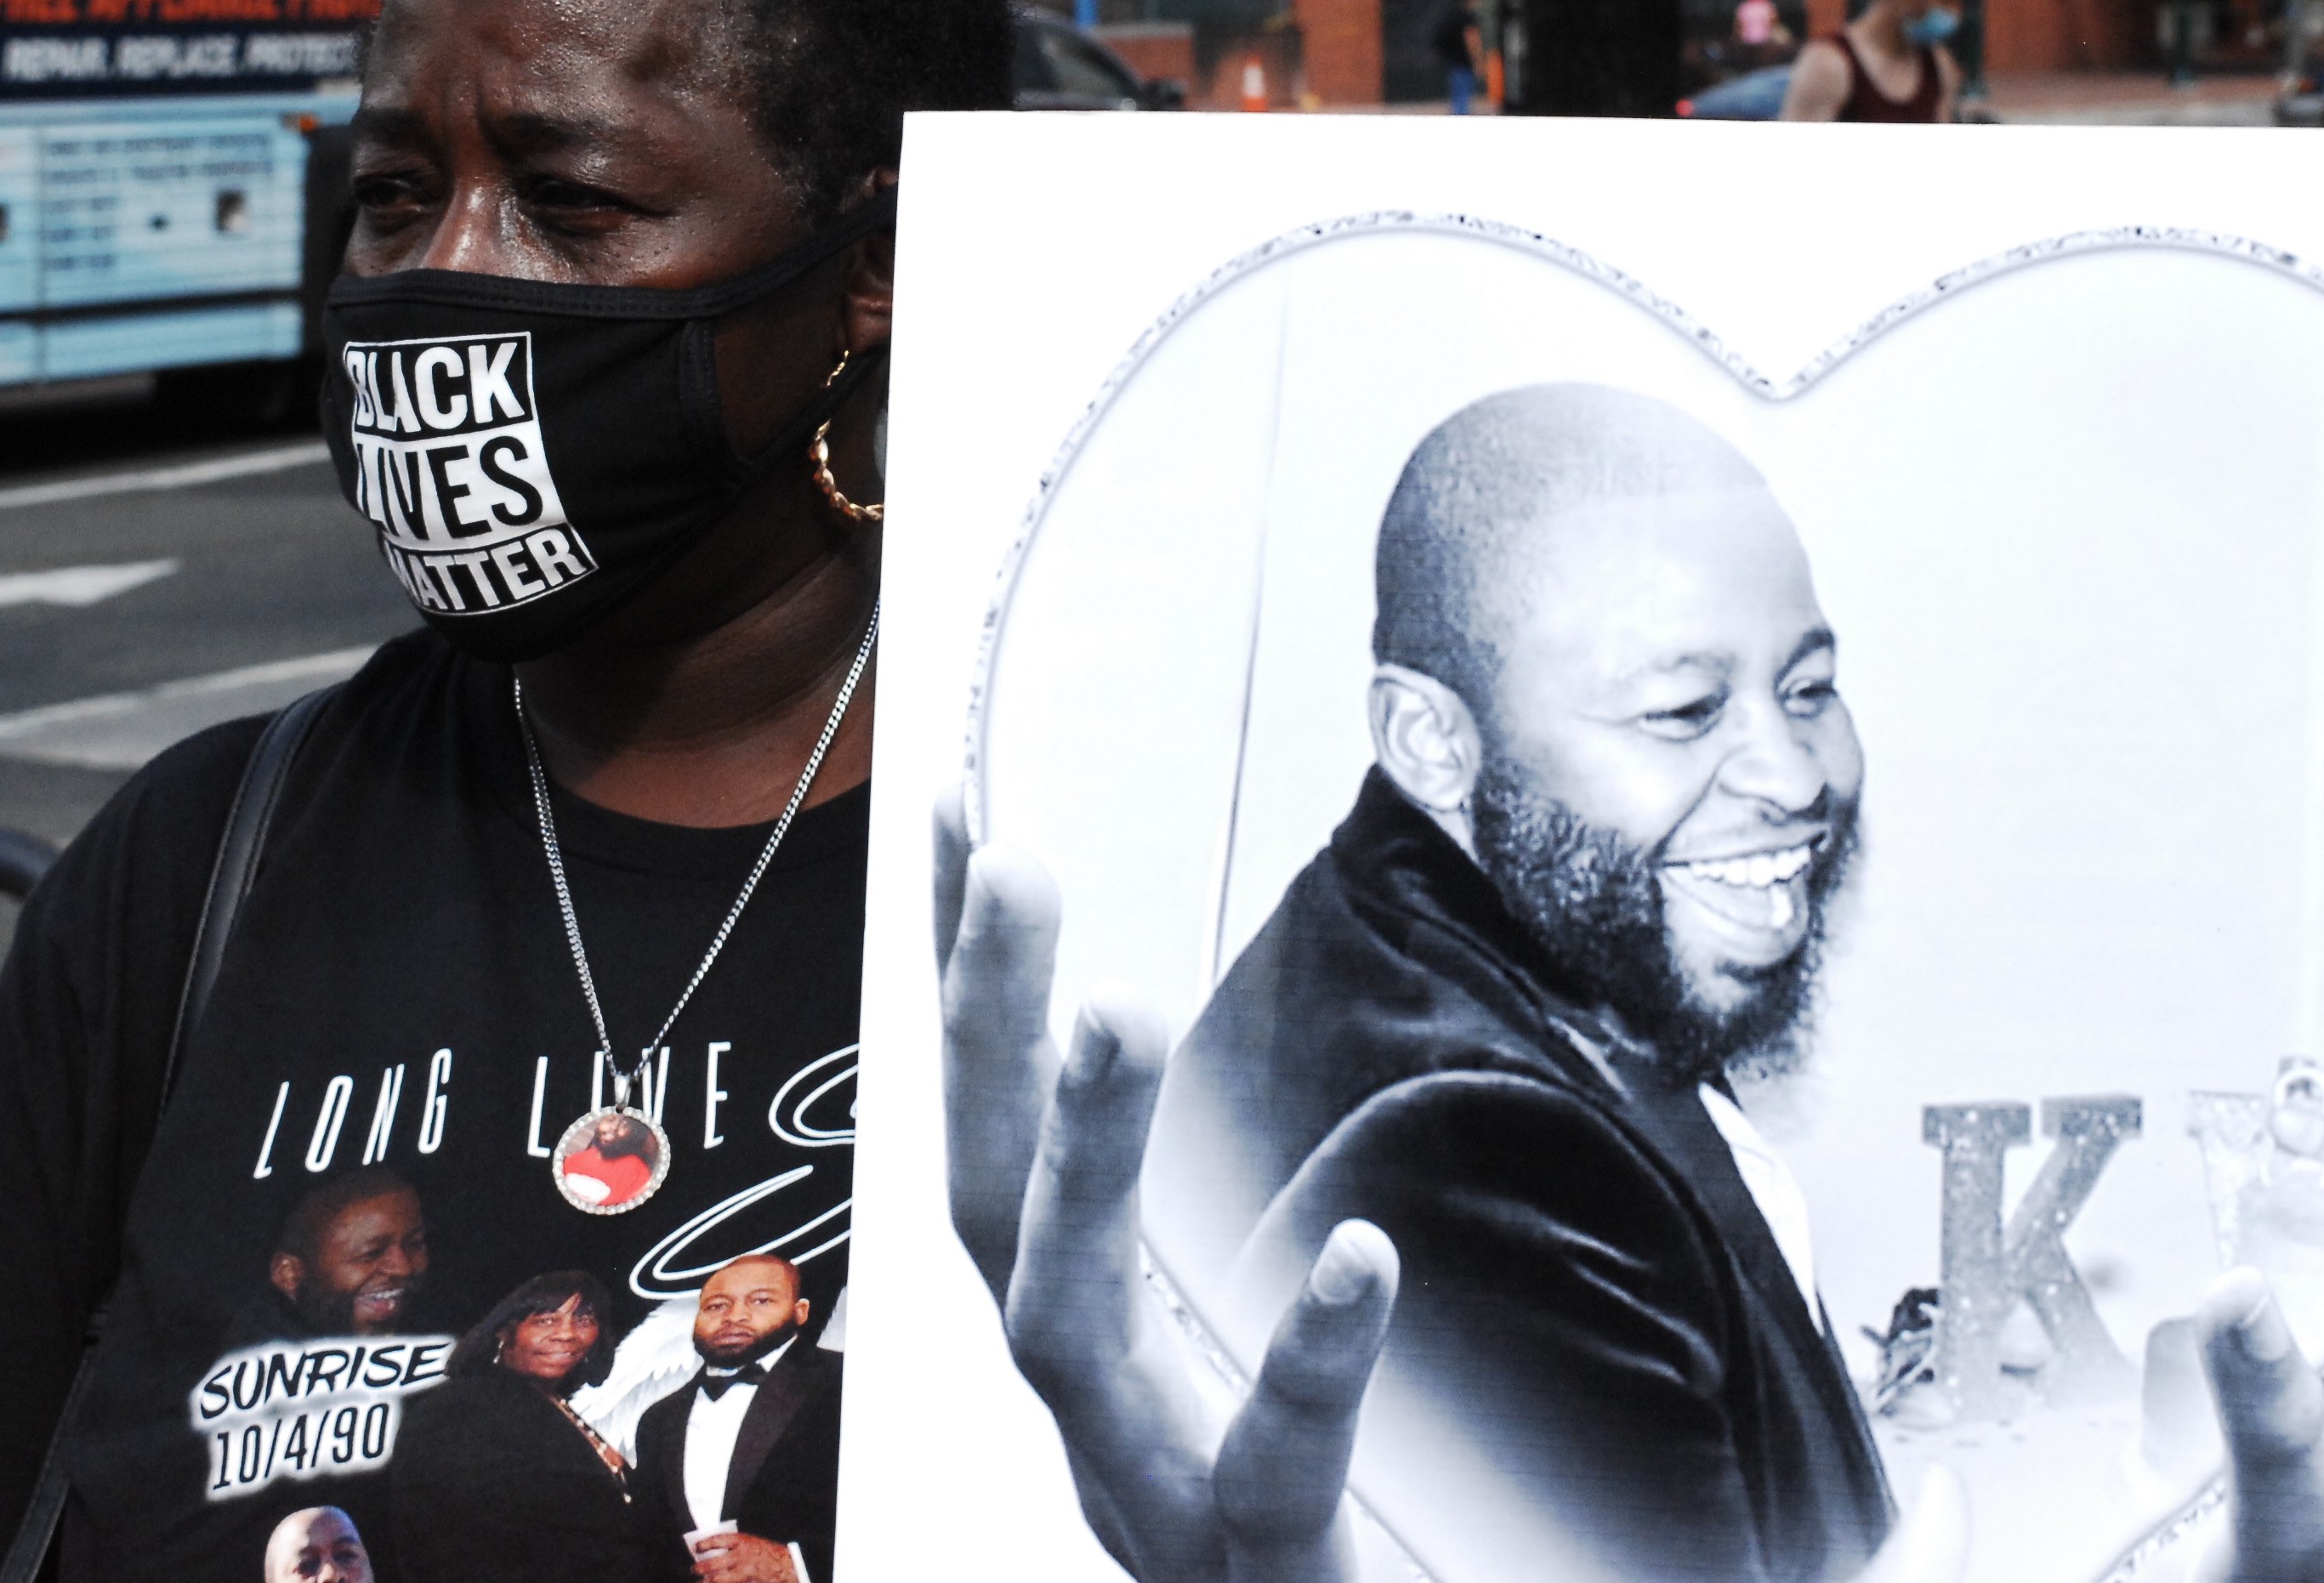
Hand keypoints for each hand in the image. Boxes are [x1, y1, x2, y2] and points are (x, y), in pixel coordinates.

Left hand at [686, 1532, 801, 1582]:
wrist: (785, 1566)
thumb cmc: (767, 1552)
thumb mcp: (751, 1542)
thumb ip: (734, 1546)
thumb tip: (712, 1550)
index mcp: (742, 1541)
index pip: (717, 1540)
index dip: (704, 1544)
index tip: (696, 1547)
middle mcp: (741, 1556)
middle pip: (713, 1564)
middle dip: (700, 1568)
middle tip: (694, 1569)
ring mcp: (743, 1572)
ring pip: (718, 1579)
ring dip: (706, 1581)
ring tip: (700, 1581)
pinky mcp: (746, 1582)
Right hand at [937, 802, 1394, 1582]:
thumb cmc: (1317, 1560)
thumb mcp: (1259, 1384)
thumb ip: (1228, 1250)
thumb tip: (1196, 1062)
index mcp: (1102, 1358)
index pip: (1002, 1141)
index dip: (970, 987)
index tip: (963, 814)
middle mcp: (1098, 1428)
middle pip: (994, 1210)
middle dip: (984, 1031)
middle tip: (1015, 856)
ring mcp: (1165, 1517)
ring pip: (1067, 1333)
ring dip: (1083, 1162)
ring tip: (1119, 1006)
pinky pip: (1269, 1484)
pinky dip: (1303, 1374)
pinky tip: (1359, 1259)